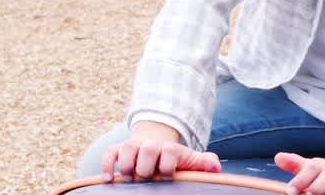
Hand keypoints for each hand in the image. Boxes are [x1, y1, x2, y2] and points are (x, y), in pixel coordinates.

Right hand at [101, 121, 220, 181]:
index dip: (167, 169)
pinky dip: (107, 166)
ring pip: (126, 153)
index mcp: (168, 148)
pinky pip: (109, 155)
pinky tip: (109, 180)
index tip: (168, 176)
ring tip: (131, 179)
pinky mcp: (117, 149)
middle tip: (148, 178)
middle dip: (147, 170)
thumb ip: (203, 163)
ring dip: (128, 168)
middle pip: (147, 152)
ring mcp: (132, 146)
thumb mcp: (189, 160)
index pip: (168, 154)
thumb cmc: (172, 158)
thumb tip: (217, 167)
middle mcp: (149, 144)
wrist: (154, 144)